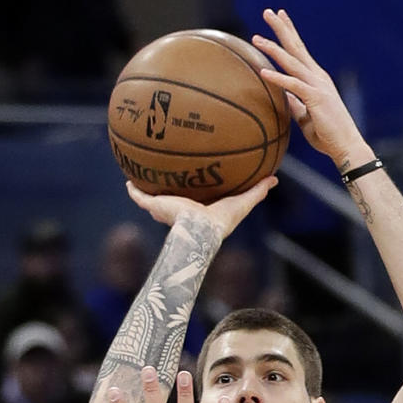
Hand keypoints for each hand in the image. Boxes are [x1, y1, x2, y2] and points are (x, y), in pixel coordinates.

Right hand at [126, 174, 277, 241]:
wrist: (199, 229)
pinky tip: (128, 180)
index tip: (193, 178)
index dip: (193, 191)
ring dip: (147, 189)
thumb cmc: (221, 221)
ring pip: (153, 199)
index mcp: (198, 212)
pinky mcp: (155, 207)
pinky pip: (140, 197)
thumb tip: (274, 178)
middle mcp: (180, 212)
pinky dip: (133, 190)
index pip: (194, 201)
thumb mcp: (242, 202)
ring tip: (140, 174)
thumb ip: (257, 191)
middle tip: (165, 175)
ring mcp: (166, 210)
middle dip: (167, 190)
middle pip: (171, 200)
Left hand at [252, 8, 368, 168]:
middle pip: (296, 47)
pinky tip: (263, 71)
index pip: (300, 50)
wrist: (346, 147)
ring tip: (256, 39)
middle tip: (267, 11)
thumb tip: (283, 98)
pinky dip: (278, 78)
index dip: (289, 32)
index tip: (279, 16)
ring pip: (292, 62)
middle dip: (281, 28)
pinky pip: (293, 85)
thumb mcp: (306, 117)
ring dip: (273, 49)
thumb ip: (295, 105)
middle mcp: (317, 77)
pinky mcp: (316, 99)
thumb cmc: (327, 135)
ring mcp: (318, 86)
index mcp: (315, 79)